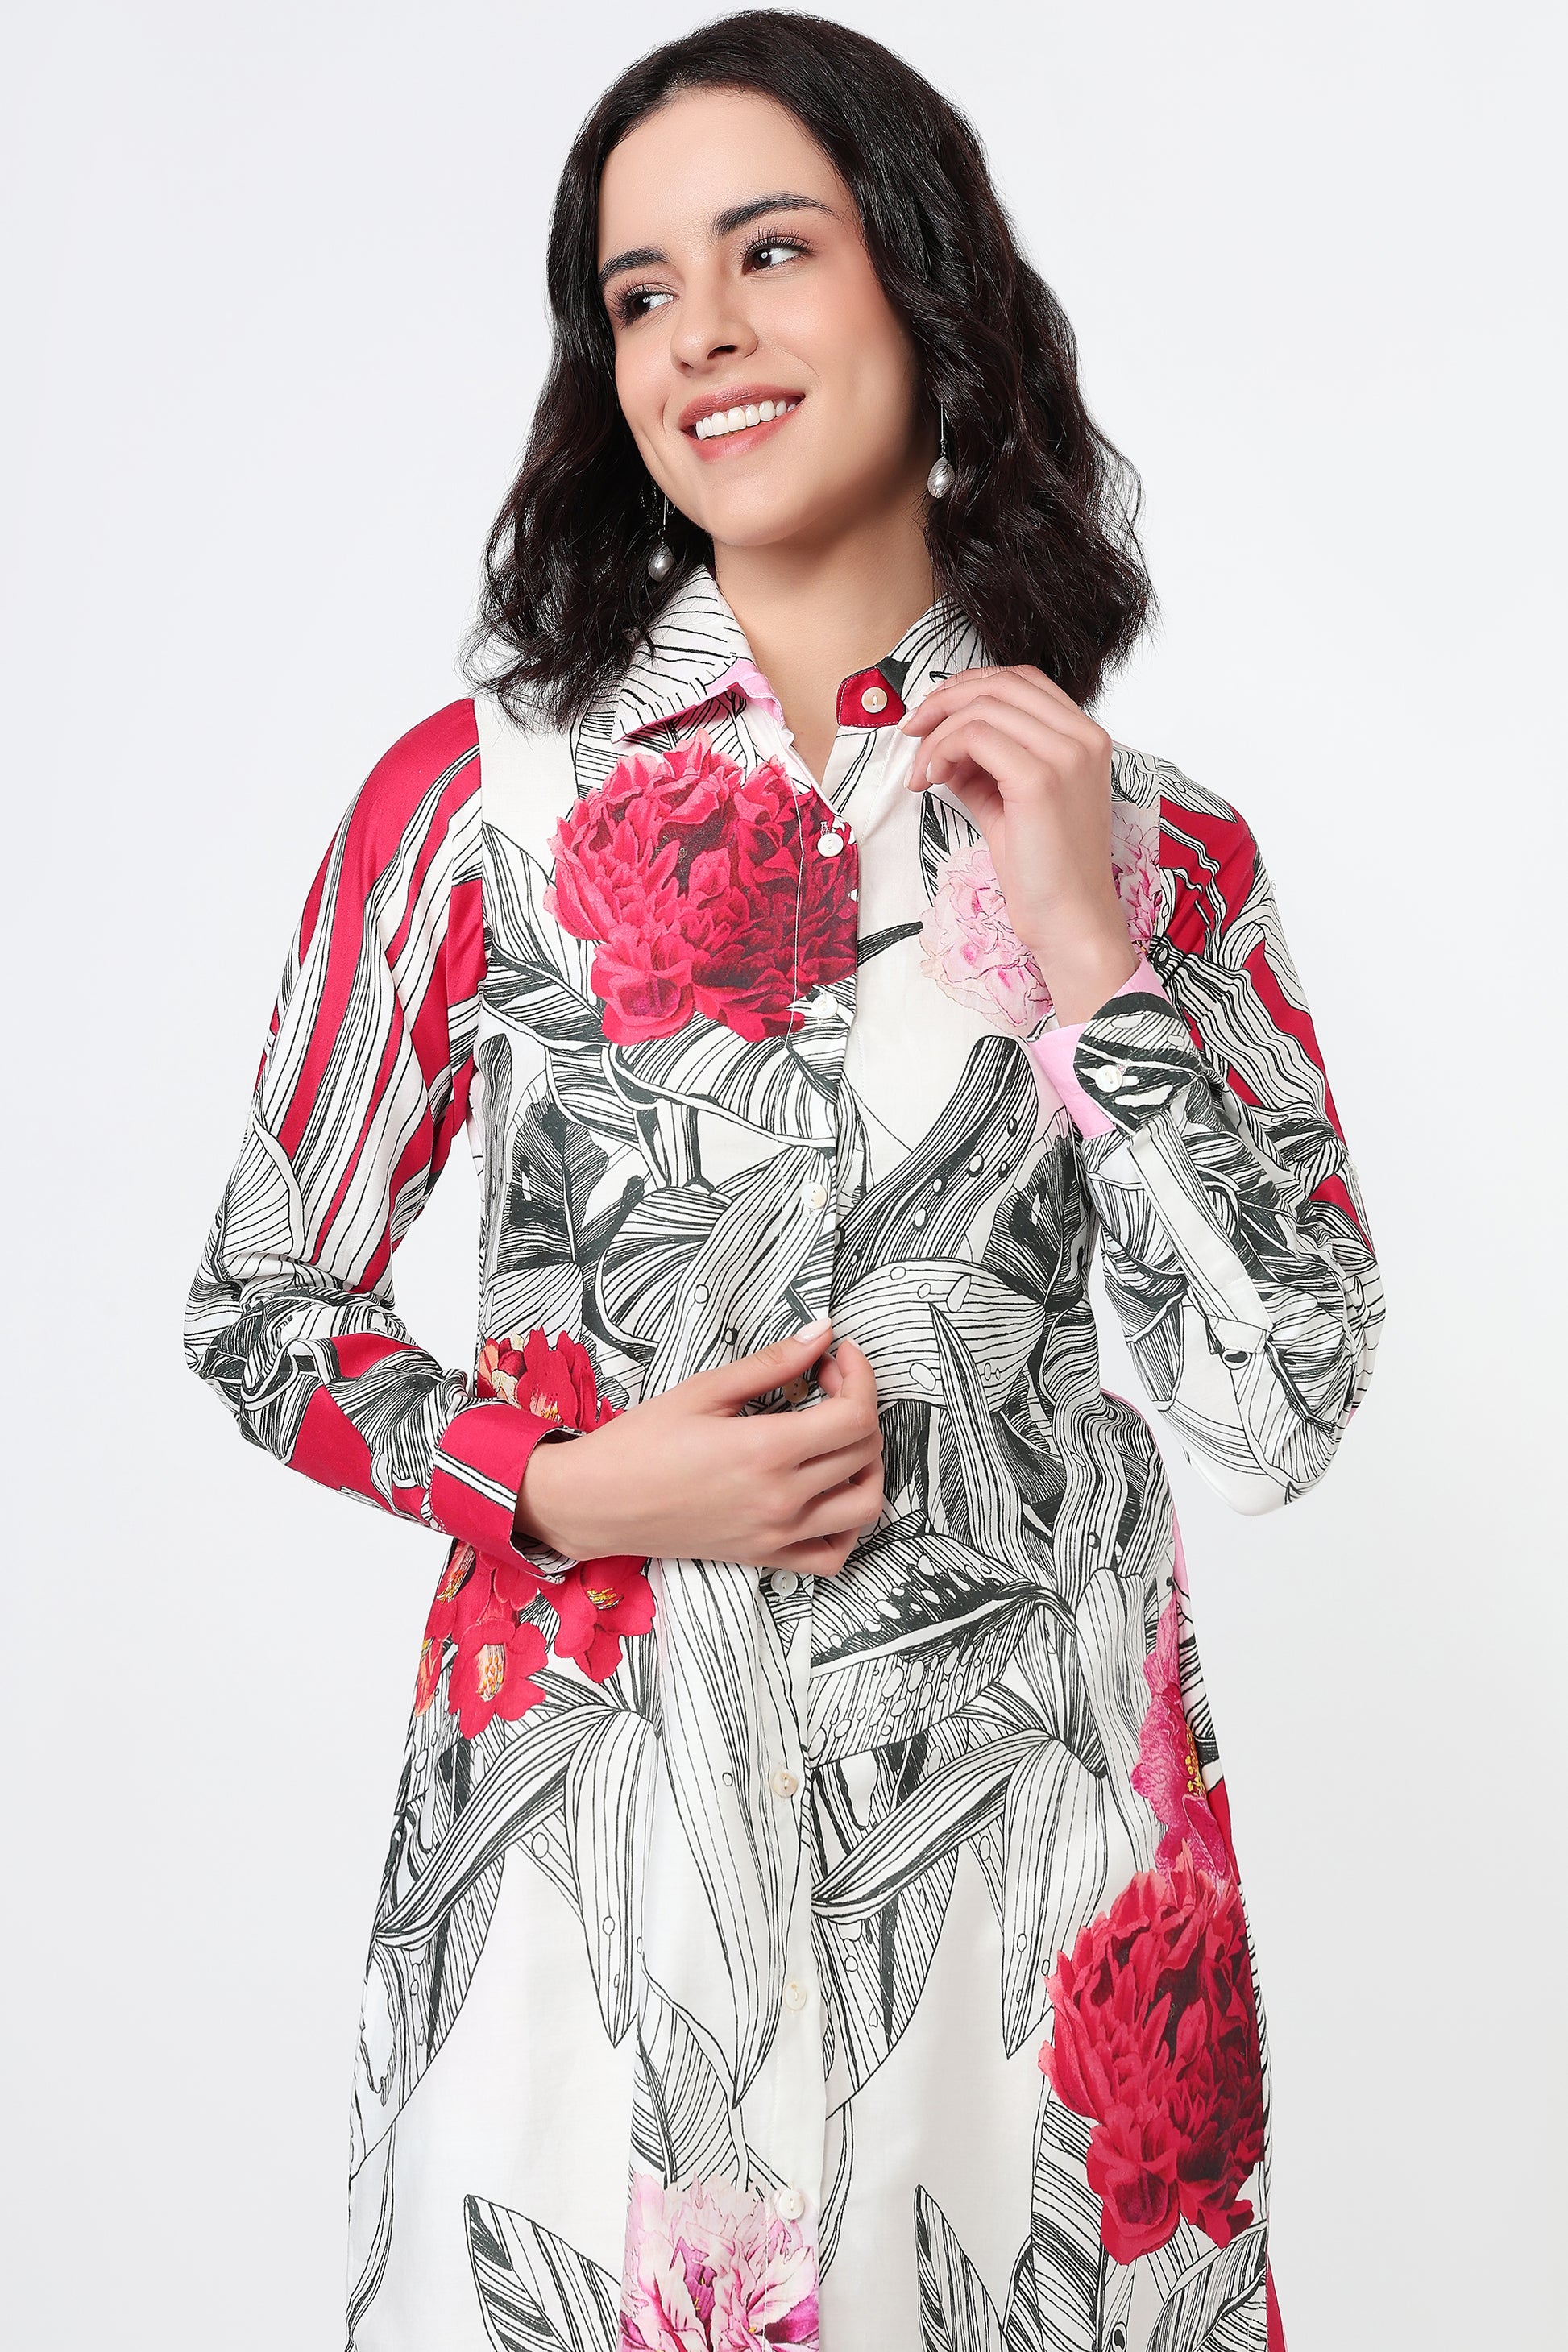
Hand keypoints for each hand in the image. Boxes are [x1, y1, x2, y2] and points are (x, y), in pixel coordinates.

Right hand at [513, 1320, 883, 1576]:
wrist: (595, 1503)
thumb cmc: (639, 1443)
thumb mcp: (703, 1391)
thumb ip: (770, 1363)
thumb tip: (821, 1333)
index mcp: (766, 1451)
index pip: (855, 1416)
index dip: (860, 1377)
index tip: (838, 1356)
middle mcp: (781, 1498)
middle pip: (864, 1452)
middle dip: (859, 1405)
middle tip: (826, 1382)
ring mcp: (777, 1534)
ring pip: (865, 1505)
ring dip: (868, 1465)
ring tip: (838, 1437)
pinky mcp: (766, 1557)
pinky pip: (834, 1555)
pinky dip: (848, 1527)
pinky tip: (829, 1494)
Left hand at [899, 665, 1139, 1024]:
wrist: (1070, 922)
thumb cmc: (1044, 872)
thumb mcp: (1008, 802)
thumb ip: (982, 765)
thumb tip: (940, 743)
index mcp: (1084, 738)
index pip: (1022, 680)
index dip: (970, 686)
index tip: (934, 714)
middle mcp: (1083, 737)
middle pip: (1000, 683)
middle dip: (944, 701)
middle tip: (911, 731)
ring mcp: (1066, 755)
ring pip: (983, 707)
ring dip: (937, 733)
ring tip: (921, 772)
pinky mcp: (1040, 779)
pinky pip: (975, 736)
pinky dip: (941, 751)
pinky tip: (930, 780)